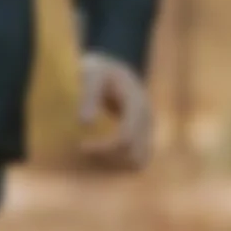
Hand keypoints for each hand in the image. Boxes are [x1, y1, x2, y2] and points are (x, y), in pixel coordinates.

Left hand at [77, 52, 151, 170]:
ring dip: (115, 163)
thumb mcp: (91, 76)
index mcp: (137, 103)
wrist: (112, 67)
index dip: (104, 148)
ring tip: (92, 152)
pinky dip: (121, 161)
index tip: (82, 146)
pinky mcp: (144, 133)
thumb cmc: (98, 69)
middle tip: (83, 149)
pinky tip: (101, 153)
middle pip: (134, 153)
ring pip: (139, 160)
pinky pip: (138, 157)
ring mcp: (149, 127)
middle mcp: (148, 118)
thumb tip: (84, 124)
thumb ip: (88, 97)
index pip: (125, 138)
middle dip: (108, 157)